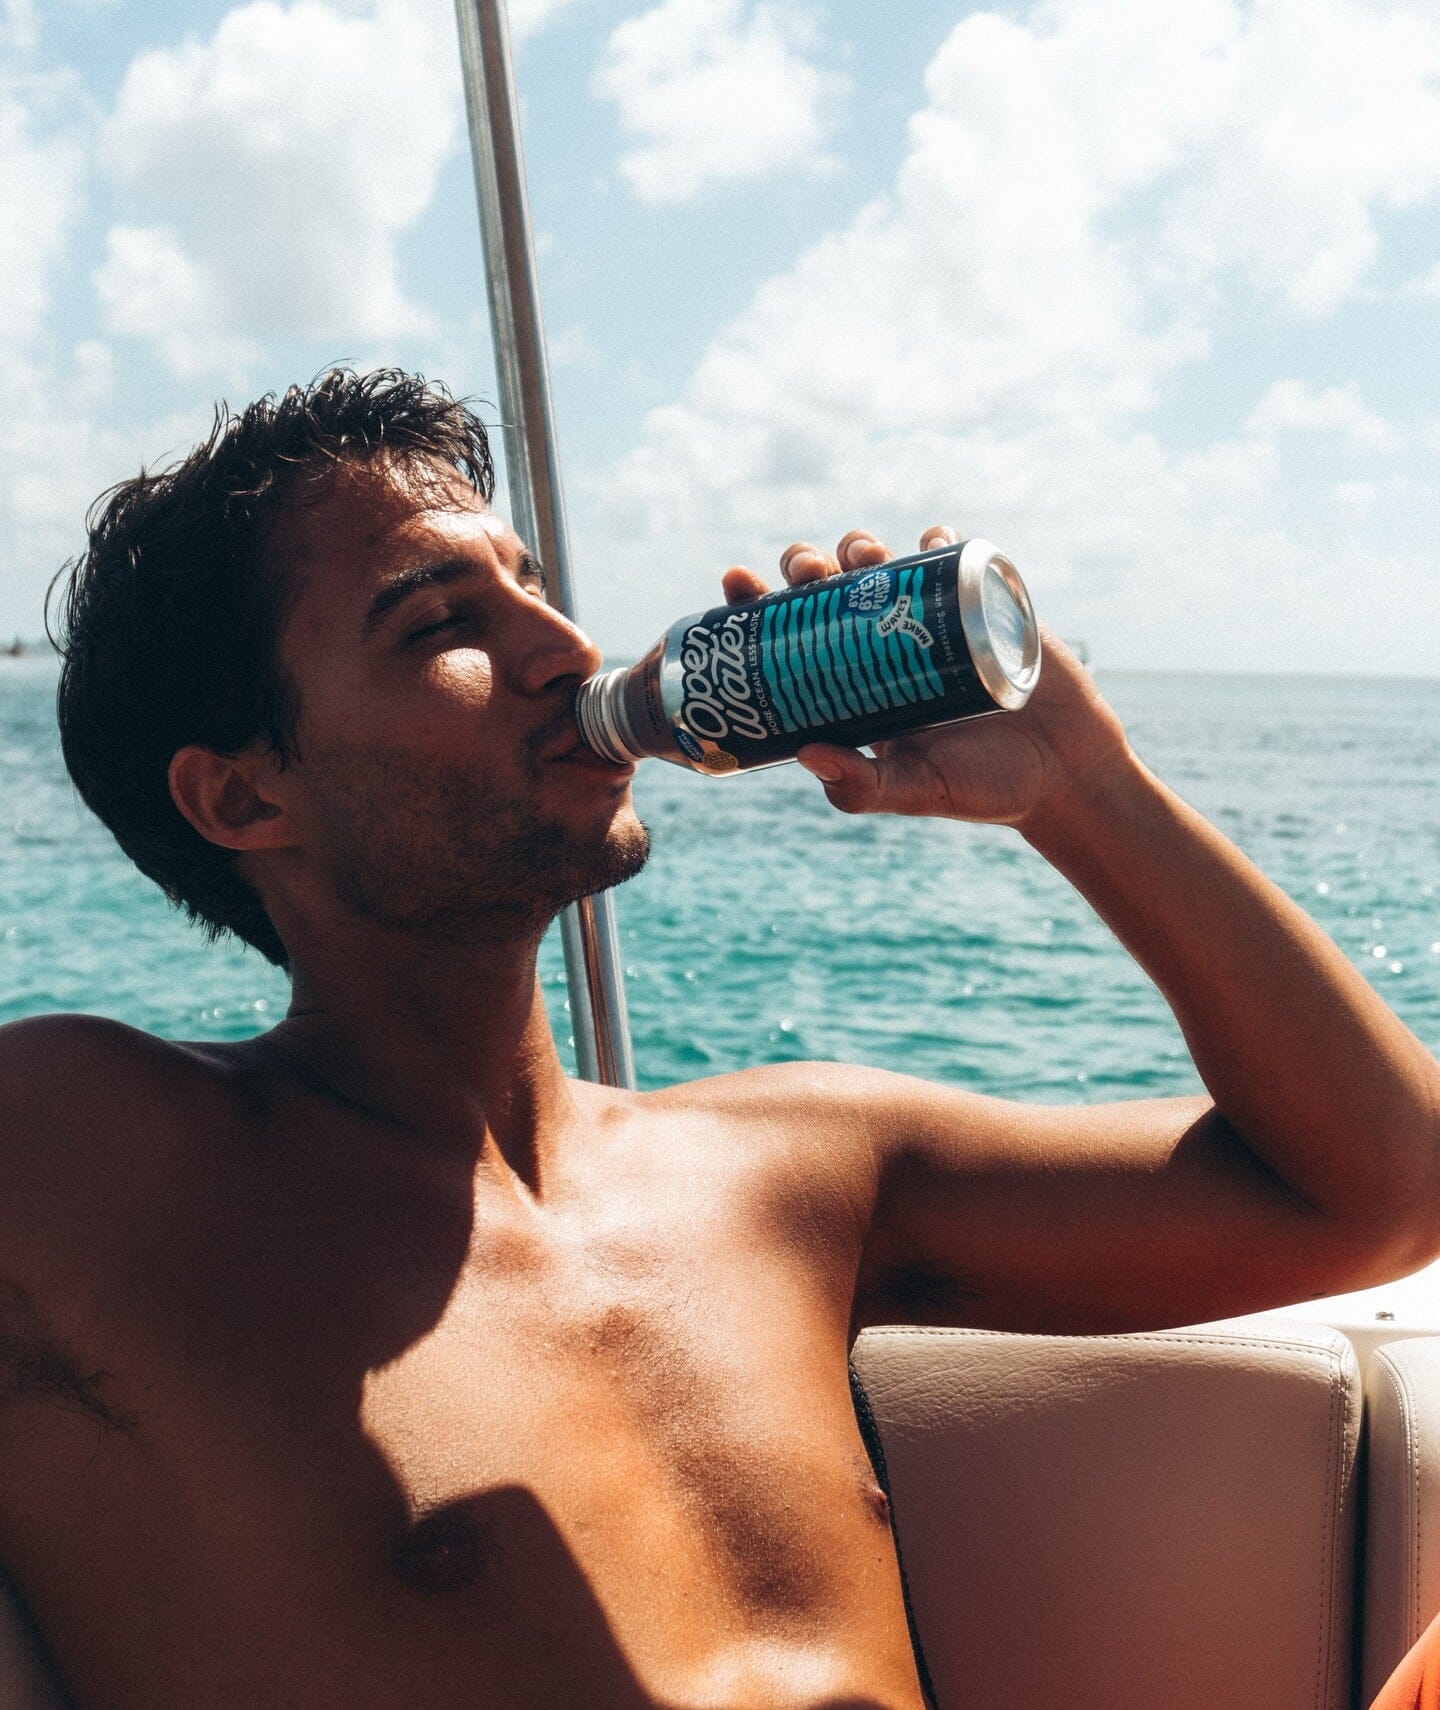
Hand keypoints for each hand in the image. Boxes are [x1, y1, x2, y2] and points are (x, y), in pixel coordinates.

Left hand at [721, 526, 1130, 828]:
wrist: (1065, 774)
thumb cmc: (983, 788)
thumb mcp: (916, 792)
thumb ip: (863, 786)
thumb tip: (805, 754)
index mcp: (852, 685)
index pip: (789, 636)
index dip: (757, 605)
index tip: (735, 580)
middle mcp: (883, 646)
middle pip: (827, 589)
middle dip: (806, 566)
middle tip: (805, 572)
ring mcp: (933, 620)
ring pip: (881, 564)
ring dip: (860, 547)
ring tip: (861, 556)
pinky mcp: (983, 604)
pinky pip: (953, 556)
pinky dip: (938, 540)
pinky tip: (928, 541)